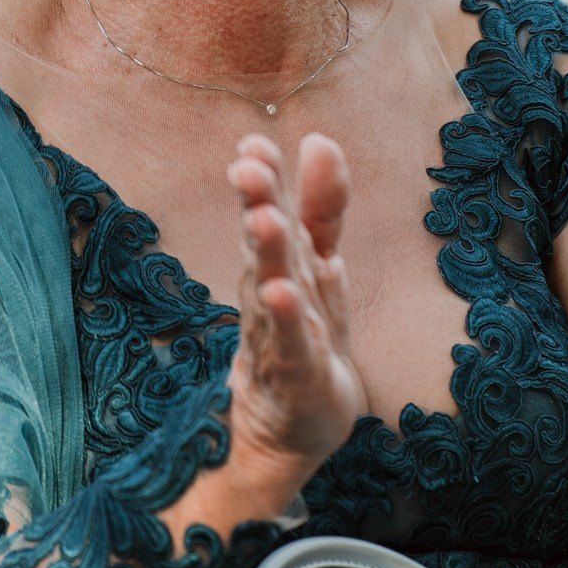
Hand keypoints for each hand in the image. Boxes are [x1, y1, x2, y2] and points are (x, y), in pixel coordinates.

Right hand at [225, 133, 367, 493]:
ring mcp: (278, 335)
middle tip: (246, 165)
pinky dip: (287, 319)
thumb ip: (321, 206)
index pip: (270, 212)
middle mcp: (268, 293)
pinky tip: (282, 293)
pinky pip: (291, 343)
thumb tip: (318, 138)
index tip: (252, 144)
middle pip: (264, 244)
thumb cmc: (303, 334)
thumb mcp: (317, 266)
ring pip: (271, 288)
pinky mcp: (295, 376)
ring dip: (268, 254)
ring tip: (266, 219)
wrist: (291, 429)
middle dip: (258, 202)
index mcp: (277, 262)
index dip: (264, 179)